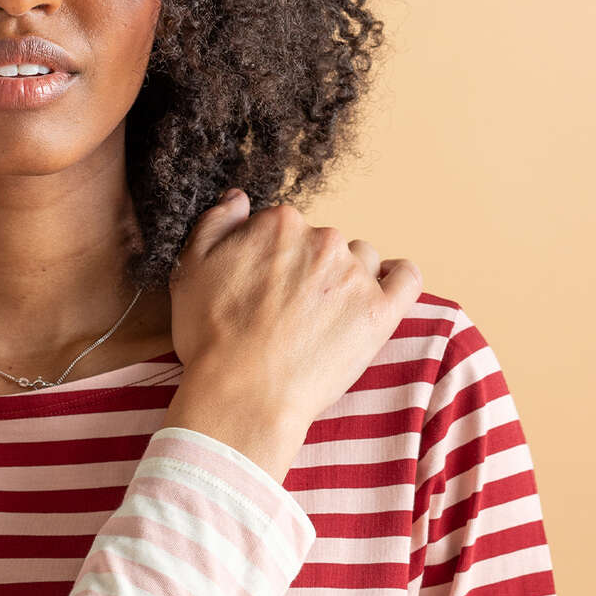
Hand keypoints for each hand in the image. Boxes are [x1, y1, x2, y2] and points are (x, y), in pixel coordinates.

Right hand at [164, 190, 422, 482]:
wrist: (242, 395)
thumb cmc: (211, 339)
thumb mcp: (189, 270)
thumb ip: (216, 224)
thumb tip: (239, 199)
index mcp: (279, 224)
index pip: (285, 228)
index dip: (272, 259)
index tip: (264, 289)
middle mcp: (322, 239)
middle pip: (324, 243)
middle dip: (310, 270)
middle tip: (289, 312)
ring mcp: (355, 274)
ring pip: (362, 259)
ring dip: (348, 278)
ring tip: (325, 317)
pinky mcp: (380, 311)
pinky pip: (406, 278)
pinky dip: (398, 279)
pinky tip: (382, 293)